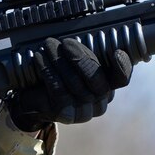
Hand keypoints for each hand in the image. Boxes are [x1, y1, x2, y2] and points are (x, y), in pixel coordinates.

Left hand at [7, 36, 131, 130]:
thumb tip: (89, 40)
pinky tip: (40, 58)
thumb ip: (84, 56)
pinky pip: (58, 89)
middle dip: (80, 57)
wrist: (32, 101)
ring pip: (74, 83)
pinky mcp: (63, 115)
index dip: (122, 66)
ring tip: (48, 46)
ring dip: (59, 60)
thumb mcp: (73, 66)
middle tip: (65, 42)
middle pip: (96, 80)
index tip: (116, 52)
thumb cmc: (57, 78)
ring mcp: (82, 113)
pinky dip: (48, 71)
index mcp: (106, 90)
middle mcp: (98, 105)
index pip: (121, 79)